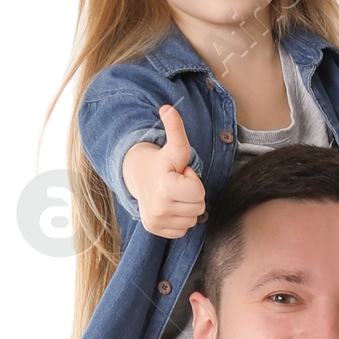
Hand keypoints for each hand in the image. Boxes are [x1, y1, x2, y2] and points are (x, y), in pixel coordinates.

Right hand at [121, 103, 206, 239]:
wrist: (138, 176)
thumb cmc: (162, 162)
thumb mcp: (174, 146)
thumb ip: (175, 129)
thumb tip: (168, 108)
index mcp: (165, 188)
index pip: (199, 193)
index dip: (194, 180)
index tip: (181, 174)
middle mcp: (159, 209)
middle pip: (198, 208)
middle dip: (192, 194)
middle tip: (178, 184)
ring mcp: (156, 221)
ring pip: (192, 220)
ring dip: (187, 207)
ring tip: (174, 193)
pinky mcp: (154, 230)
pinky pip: (182, 230)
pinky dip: (179, 219)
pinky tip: (170, 205)